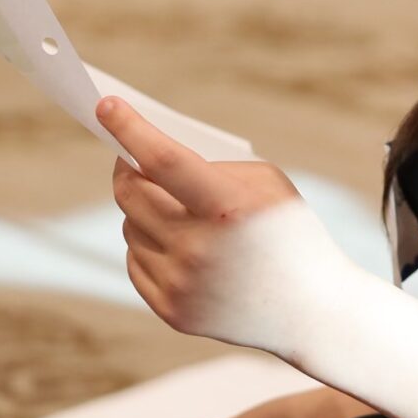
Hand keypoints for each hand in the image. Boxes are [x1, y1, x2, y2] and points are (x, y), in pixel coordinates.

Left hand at [102, 97, 359, 359]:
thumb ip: (210, 166)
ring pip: (129, 228)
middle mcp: (199, 249)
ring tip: (168, 207)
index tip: (105, 105)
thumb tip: (147, 158)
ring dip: (140, 211)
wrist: (311, 311)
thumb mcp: (267, 184)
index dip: (130, 129)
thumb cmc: (288, 233)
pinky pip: (135, 262)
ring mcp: (183, 284)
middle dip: (125, 168)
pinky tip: (172, 242)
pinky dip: (147, 246)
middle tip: (129, 157)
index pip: (163, 160)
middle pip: (131, 194)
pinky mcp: (173, 311)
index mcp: (227, 208)